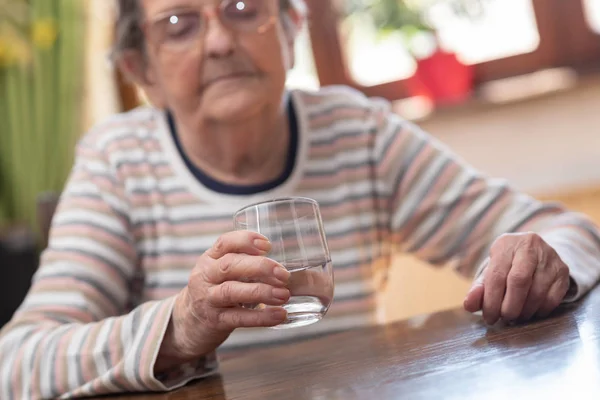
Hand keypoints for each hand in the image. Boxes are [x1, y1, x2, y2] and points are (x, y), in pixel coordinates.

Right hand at [156, 231, 290, 368]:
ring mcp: (208, 299)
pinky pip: (238, 318)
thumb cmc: (216, 290)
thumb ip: (245, 263)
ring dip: (261, 292)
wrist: (189, 322)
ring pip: (232, 291)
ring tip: (284, 295)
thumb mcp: (222, 271)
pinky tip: (279, 315)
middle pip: (229, 266)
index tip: (268, 245)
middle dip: (260, 267)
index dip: (246, 240)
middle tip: (284, 274)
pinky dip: (261, 317)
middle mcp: (206, 276)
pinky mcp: (214, 321)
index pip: (225, 243)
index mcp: (210, 258)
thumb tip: (284, 266)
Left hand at [463, 232, 570, 324]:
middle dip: (509, 306)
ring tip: (515, 317)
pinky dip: (540, 310)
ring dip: (525, 311)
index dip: (491, 300)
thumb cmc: (506, 267)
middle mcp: (529, 246)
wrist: (532, 254)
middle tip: (504, 319)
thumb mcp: (489, 273)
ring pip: (537, 291)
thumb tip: (469, 305)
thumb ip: (478, 289)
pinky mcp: (563, 270)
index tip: (489, 317)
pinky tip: (531, 312)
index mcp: (505, 244)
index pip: (497, 275)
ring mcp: (549, 257)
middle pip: (519, 281)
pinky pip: (553, 297)